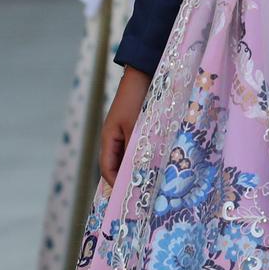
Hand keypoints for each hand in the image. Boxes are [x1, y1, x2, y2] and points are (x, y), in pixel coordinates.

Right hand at [98, 67, 150, 186]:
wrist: (143, 72)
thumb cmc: (136, 98)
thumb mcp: (135, 126)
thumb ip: (135, 150)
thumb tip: (136, 173)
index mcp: (109, 138)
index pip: (107, 169)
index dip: (116, 184)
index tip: (128, 197)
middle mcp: (115, 137)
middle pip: (119, 165)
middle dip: (129, 178)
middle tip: (144, 194)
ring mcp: (127, 131)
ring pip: (131, 156)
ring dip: (140, 167)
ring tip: (154, 181)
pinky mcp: (138, 126)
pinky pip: (140, 146)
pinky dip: (147, 155)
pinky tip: (160, 160)